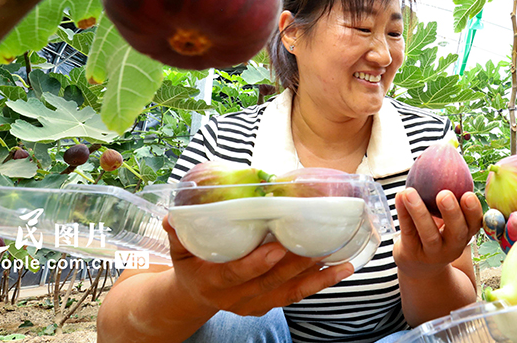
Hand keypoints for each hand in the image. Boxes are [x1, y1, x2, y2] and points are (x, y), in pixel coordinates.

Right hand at [163, 215, 353, 316]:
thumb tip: (173, 214)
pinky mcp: (270, 303)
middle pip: (269, 282)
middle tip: (316, 244)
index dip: (255, 263)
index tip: (275, 249)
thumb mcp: (178, 250)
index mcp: (212, 282)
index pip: (235, 274)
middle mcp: (236, 297)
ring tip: (339, 258)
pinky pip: (298, 295)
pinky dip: (321, 282)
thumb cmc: (190, 265)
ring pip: (289, 291)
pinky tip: (342, 268)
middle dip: (294, 265)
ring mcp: (256, 303)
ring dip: (316, 276)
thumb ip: (178, 232)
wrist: (196, 295)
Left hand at [393, 188, 482, 279]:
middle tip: (444, 194)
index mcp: (465, 233)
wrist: (420, 266)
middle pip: (456, 232)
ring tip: (409, 192)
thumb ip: (451, 189)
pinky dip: (403, 214)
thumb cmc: (438, 230)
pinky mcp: (412, 253)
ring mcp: (432, 253)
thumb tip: (447, 146)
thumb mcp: (449, 218)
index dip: (473, 211)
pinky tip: (399, 197)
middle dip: (451, 213)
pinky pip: (407, 232)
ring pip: (428, 234)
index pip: (474, 223)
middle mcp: (452, 246)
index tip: (468, 194)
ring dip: (419, 212)